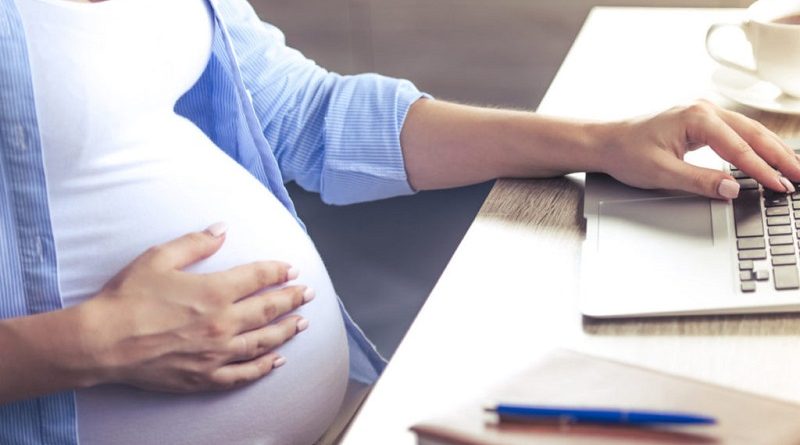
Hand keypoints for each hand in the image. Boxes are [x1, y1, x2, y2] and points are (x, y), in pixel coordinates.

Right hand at [77, 223, 311, 391]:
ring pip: (264, 341)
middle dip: (293, 299)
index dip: (278, 271)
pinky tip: (277, 361)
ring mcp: (217, 353)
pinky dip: (264, 367)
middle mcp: (223, 323)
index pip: (259, 277)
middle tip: (308, 294)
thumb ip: (196, 243)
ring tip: (302, 323)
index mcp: (215, 292)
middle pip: (269, 309)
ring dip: (287, 331)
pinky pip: (243, 373)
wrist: (102, 342)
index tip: (292, 269)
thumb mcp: (159, 258)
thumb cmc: (128, 298)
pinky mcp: (205, 377)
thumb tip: (222, 229)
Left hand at [598, 100, 799, 198]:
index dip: (761, 170)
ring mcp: (704, 113)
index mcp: (696, 117)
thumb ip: (700, 181)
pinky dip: (755, 146)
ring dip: (771, 151)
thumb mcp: (662, 173)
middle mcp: (704, 109)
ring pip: (748, 131)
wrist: (605, 141)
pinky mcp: (701, 121)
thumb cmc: (626, 153)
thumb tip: (733, 190)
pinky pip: (736, 133)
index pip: (738, 147)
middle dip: (779, 157)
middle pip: (753, 134)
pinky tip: (768, 158)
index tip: (780, 186)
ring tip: (793, 170)